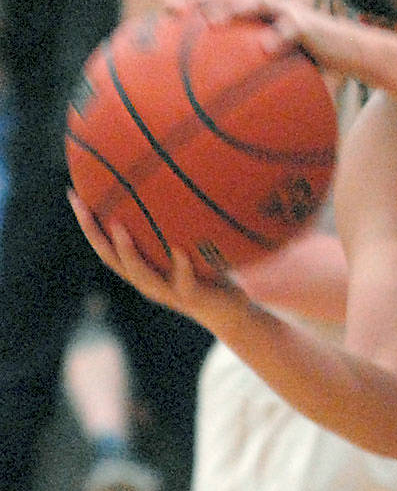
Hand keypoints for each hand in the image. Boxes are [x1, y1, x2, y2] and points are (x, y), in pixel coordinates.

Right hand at [69, 192, 245, 327]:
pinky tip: (179, 249)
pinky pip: (183, 281)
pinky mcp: (191, 297)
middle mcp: (147, 281)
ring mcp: (167, 291)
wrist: (228, 312)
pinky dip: (180, 265)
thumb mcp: (186, 244)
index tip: (74, 195)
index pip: (106, 245)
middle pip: (111, 259)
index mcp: (141, 268)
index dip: (88, 223)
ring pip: (140, 274)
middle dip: (94, 232)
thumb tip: (171, 178)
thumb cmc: (206, 271)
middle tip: (82, 206)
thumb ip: (175, 222)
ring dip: (127, 250)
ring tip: (118, 225)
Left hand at [166, 0, 364, 76]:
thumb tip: (217, 109)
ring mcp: (287, 12)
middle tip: (173, 9)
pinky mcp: (308, 25)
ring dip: (234, 7)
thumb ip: (252, 75)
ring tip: (214, 21)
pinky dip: (278, 36)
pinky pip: (291, 28)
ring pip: (257, 1)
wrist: (351, 53)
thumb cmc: (311, 63)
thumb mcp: (277, 68)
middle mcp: (267, 7)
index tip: (159, 5)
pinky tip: (266, 48)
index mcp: (254, 14)